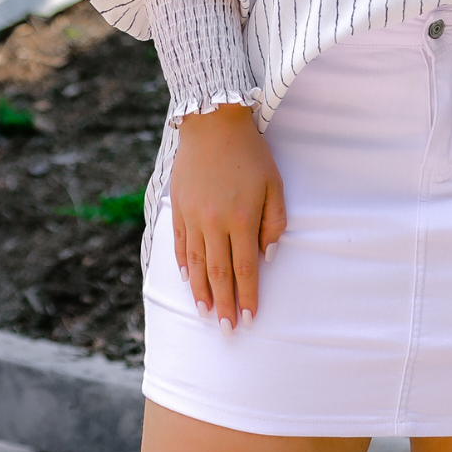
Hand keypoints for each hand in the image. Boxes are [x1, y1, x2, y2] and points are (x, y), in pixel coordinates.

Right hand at [170, 104, 285, 333]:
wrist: (212, 121)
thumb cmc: (251, 153)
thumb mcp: (274, 184)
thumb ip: (273, 222)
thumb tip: (266, 257)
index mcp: (240, 218)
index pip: (244, 269)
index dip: (248, 296)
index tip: (250, 318)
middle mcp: (212, 223)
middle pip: (217, 274)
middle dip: (224, 304)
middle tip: (227, 329)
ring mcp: (191, 217)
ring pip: (195, 264)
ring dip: (201, 292)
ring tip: (206, 313)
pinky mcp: (177, 208)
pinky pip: (179, 245)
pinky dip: (183, 265)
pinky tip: (186, 280)